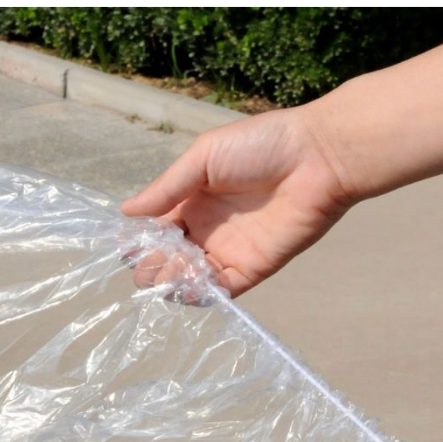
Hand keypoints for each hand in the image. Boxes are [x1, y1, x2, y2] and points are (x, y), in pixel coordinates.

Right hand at [120, 106, 355, 297]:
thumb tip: (126, 212)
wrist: (316, 159)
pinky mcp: (252, 270)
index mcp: (191, 201)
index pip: (155, 230)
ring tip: (166, 272)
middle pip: (168, 260)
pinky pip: (220, 292)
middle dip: (151, 266)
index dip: (138, 240)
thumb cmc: (262, 146)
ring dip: (171, 282)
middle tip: (147, 262)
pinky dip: (199, 295)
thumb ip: (167, 187)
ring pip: (189, 280)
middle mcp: (206, 230)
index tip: (126, 245)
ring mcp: (228, 253)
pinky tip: (187, 287)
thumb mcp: (203, 158)